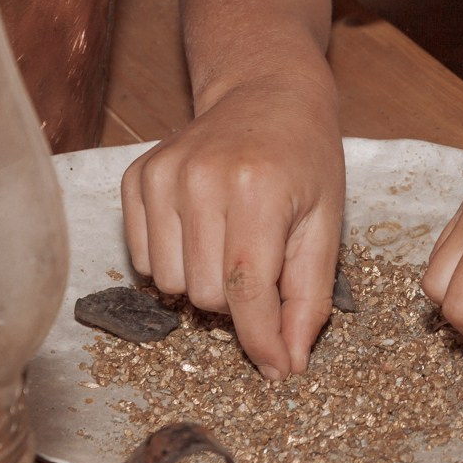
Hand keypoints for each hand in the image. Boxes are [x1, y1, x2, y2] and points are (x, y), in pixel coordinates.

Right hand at [120, 66, 345, 380]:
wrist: (266, 93)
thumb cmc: (306, 159)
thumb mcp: (326, 224)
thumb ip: (308, 297)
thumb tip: (287, 364)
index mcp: (258, 189)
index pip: (248, 290)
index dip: (262, 340)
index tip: (277, 369)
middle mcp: (201, 179)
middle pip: (207, 295)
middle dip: (239, 303)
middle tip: (263, 268)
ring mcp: (162, 175)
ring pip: (168, 284)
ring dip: (203, 284)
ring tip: (231, 245)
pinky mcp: (136, 177)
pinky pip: (140, 259)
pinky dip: (172, 262)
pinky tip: (201, 231)